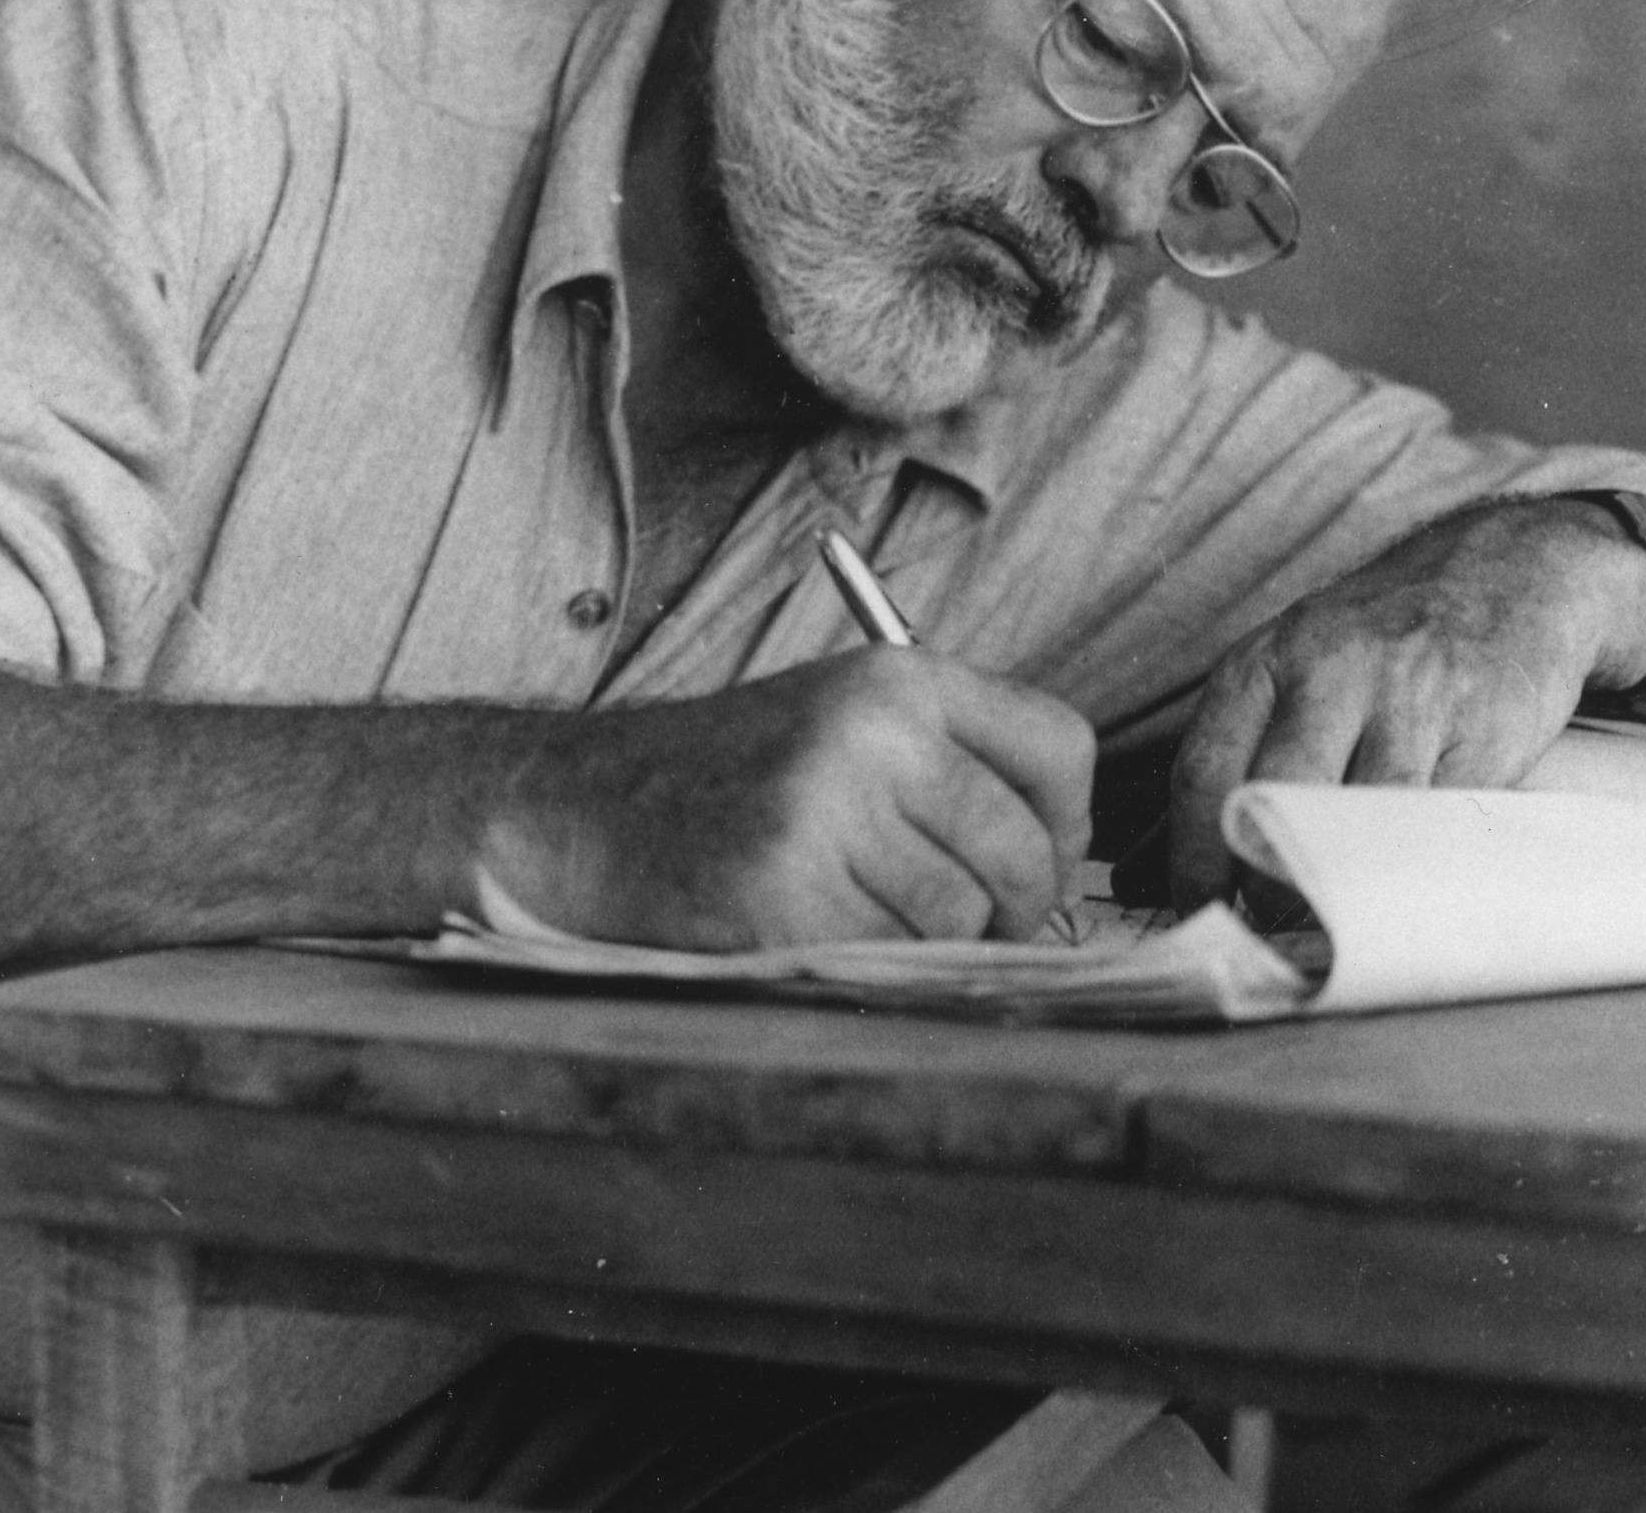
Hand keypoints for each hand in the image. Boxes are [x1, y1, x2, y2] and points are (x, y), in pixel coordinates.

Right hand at [485, 649, 1094, 947]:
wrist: (579, 808)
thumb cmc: (729, 780)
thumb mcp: (844, 722)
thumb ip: (950, 762)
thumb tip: (1064, 857)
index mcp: (898, 679)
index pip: (1062, 747)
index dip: (1066, 823)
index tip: (1038, 856)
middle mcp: (872, 734)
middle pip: (1025, 851)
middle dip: (1015, 909)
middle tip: (975, 924)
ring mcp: (826, 815)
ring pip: (962, 918)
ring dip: (933, 944)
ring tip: (872, 918)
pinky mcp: (784, 898)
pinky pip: (890, 960)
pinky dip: (870, 966)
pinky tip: (817, 934)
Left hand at [1165, 499, 1645, 908]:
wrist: (1514, 569)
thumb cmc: (1383, 641)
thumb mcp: (1291, 672)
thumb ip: (1227, 766)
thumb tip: (1140, 875)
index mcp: (1267, 661)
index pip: (1204, 774)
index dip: (1193, 863)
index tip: (1198, 917)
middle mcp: (1331, 670)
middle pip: (1276, 797)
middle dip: (1264, 883)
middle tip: (1265, 934)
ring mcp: (1412, 696)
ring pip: (1361, 817)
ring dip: (1340, 886)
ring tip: (1328, 926)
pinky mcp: (1484, 727)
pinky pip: (1437, 820)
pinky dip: (1412, 867)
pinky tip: (1397, 891)